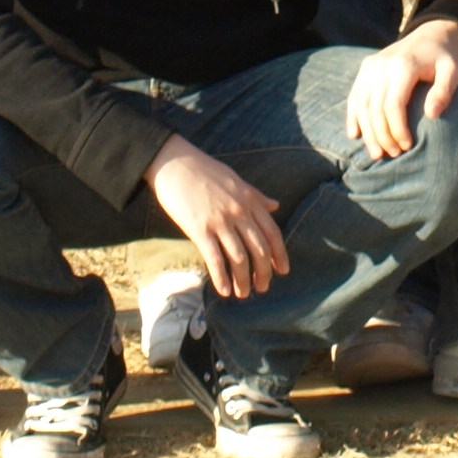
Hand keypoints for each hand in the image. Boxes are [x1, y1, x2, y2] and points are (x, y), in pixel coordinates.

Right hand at [146, 135, 289, 299]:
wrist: (174, 163)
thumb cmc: (204, 170)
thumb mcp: (235, 179)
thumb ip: (256, 195)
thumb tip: (276, 205)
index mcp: (249, 200)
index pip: (272, 232)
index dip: (279, 254)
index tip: (282, 270)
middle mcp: (238, 212)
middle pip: (259, 248)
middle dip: (263, 272)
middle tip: (262, 287)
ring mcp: (220, 221)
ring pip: (239, 257)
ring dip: (243, 280)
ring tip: (244, 294)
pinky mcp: (199, 229)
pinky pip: (215, 258)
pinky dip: (222, 277)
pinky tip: (224, 291)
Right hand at [346, 20, 457, 159]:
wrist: (432, 32)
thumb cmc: (446, 56)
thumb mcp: (454, 70)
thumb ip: (444, 91)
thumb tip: (432, 116)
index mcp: (403, 65)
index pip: (393, 105)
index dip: (397, 129)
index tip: (407, 147)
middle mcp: (382, 64)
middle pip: (374, 108)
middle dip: (382, 136)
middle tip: (394, 155)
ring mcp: (371, 65)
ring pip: (361, 104)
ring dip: (367, 131)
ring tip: (377, 154)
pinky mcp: (366, 67)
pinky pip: (355, 95)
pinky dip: (353, 116)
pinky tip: (355, 134)